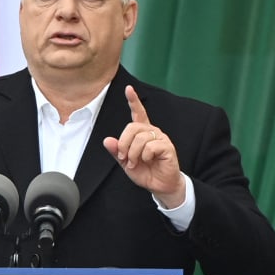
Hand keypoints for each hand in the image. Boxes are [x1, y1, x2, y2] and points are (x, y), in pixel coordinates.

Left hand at [102, 85, 185, 207]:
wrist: (159, 185)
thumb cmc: (144, 172)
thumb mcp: (125, 162)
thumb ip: (117, 151)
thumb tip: (107, 140)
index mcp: (142, 132)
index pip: (138, 113)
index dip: (133, 100)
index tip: (129, 89)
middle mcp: (152, 131)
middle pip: (132, 127)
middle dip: (124, 144)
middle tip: (125, 158)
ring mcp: (161, 138)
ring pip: (140, 138)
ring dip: (133, 153)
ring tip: (135, 163)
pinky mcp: (167, 147)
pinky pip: (151, 146)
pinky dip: (145, 156)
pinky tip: (148, 161)